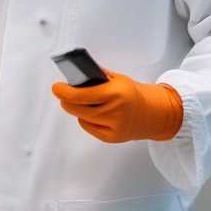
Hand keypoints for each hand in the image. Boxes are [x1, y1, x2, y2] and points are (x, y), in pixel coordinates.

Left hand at [51, 70, 182, 142]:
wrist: (154, 113)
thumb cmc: (133, 93)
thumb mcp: (117, 79)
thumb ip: (96, 76)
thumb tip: (75, 72)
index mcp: (116, 93)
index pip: (82, 95)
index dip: (64, 92)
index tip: (56, 87)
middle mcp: (115, 111)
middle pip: (76, 108)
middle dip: (66, 100)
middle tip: (62, 93)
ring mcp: (113, 127)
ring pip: (81, 117)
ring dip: (77, 109)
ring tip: (83, 101)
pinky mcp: (111, 138)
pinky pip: (88, 126)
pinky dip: (86, 119)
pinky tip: (94, 113)